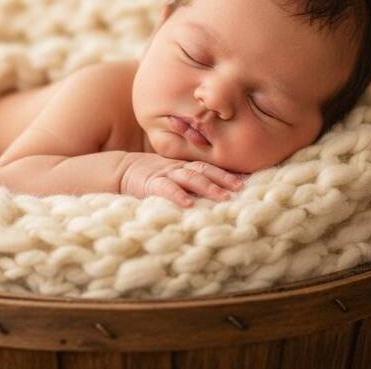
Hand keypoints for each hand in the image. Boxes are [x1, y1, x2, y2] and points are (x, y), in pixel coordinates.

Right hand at [119, 153, 248, 206]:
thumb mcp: (173, 174)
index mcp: (186, 166)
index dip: (228, 172)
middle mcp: (179, 168)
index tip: (248, 179)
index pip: (210, 166)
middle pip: (205, 170)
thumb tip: (218, 193)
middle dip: (224, 178)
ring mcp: (166, 174)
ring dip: (208, 187)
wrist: (122, 170)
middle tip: (242, 187)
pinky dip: (178, 196)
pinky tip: (188, 204)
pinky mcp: (151, 184)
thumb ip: (192, 179)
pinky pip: (166, 189)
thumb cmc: (152, 176)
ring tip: (223, 198)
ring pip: (190, 178)